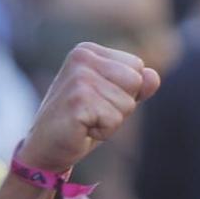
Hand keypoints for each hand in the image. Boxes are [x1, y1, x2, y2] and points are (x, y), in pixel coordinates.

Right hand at [18, 42, 161, 172]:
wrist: (46, 148)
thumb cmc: (82, 122)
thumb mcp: (113, 100)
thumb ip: (136, 86)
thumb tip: (153, 76)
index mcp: (88, 51)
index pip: (137, 67)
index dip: (125, 92)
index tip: (99, 100)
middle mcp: (81, 58)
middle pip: (136, 82)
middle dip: (122, 106)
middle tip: (93, 113)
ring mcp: (78, 78)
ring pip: (127, 104)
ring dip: (111, 121)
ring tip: (86, 121)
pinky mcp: (77, 101)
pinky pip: (115, 120)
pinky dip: (103, 132)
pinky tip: (82, 129)